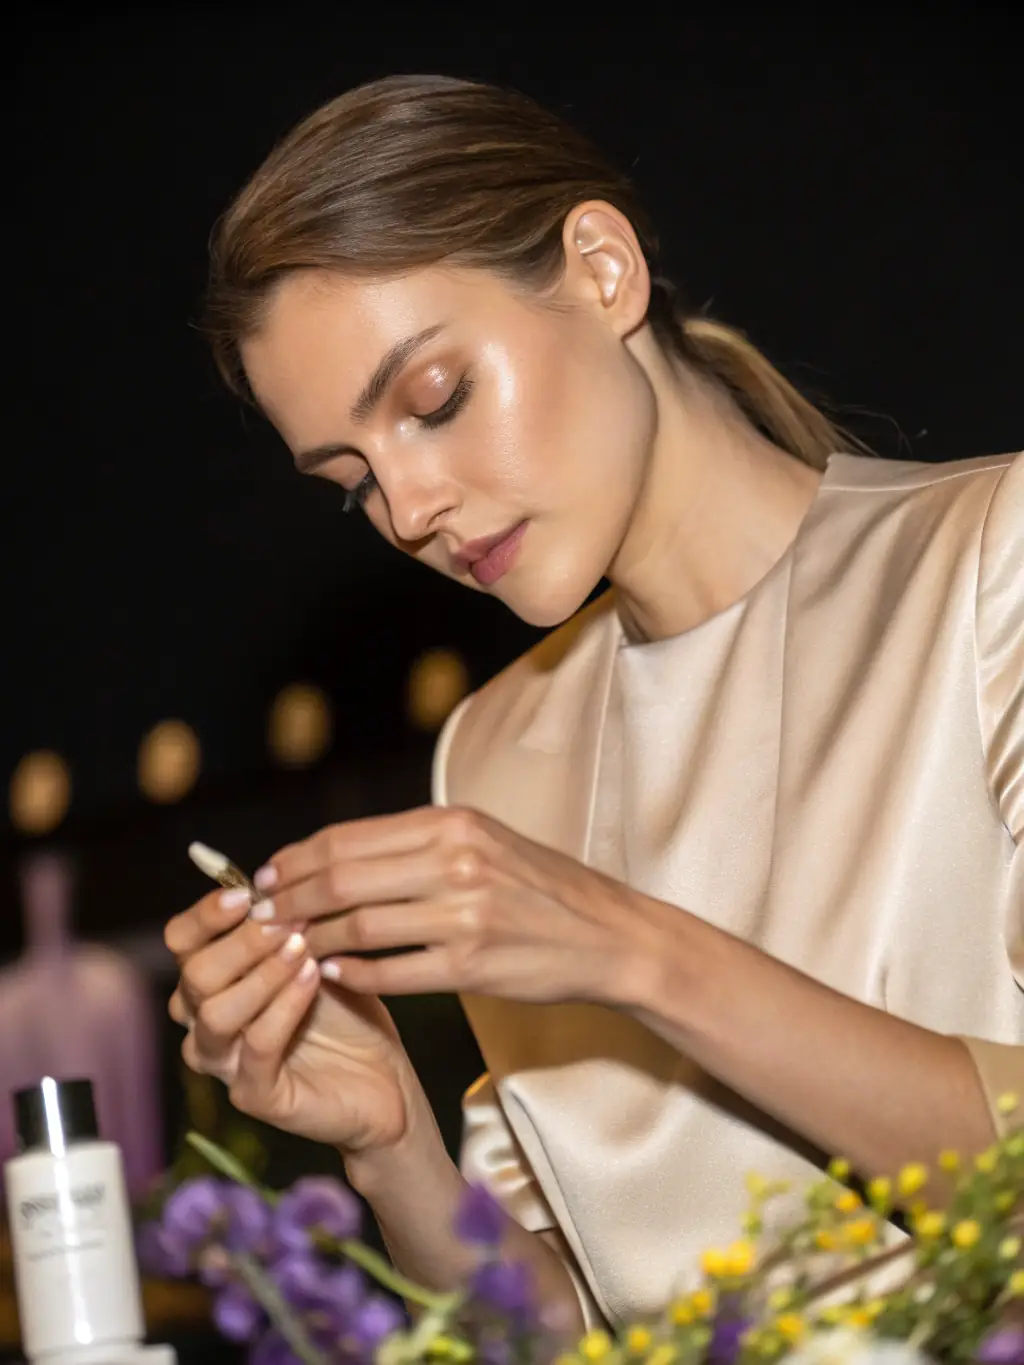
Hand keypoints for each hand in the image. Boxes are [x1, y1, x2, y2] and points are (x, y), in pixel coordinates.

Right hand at [164, 889, 416, 1151]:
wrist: (383, 1077)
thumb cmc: (344, 1010)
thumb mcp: (317, 952)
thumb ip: (287, 923)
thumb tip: (270, 883)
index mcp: (212, 980)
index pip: (181, 941)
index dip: (206, 915)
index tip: (247, 895)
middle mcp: (205, 1021)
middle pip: (194, 974)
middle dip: (242, 941)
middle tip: (288, 922)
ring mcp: (226, 1063)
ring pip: (216, 1013)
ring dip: (262, 973)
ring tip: (303, 948)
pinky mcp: (255, 1096)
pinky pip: (256, 1047)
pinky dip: (284, 1007)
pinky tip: (312, 979)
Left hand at [251, 806, 646, 1002]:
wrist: (608, 935)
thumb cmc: (541, 888)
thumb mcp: (483, 842)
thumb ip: (418, 844)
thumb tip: (340, 855)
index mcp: (451, 824)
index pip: (346, 839)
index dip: (294, 860)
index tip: (265, 879)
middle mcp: (454, 861)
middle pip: (340, 879)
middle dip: (289, 901)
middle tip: (260, 919)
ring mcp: (463, 914)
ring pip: (358, 926)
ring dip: (311, 940)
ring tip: (287, 949)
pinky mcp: (471, 964)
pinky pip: (391, 971)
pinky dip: (353, 973)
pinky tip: (334, 974)